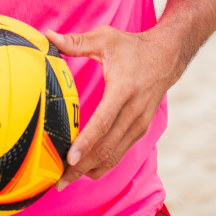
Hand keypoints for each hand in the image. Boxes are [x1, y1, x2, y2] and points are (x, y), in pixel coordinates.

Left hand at [45, 25, 178, 187]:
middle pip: (106, 146)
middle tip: (59, 179)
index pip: (103, 121)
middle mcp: (134, 111)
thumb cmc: (132, 46)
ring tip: (67, 178)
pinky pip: (120, 152)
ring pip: (114, 155)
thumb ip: (76, 41)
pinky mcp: (140, 129)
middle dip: (82, 165)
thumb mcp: (105, 38)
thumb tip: (49, 36)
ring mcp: (139, 123)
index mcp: (124, 90)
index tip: (69, 157)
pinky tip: (85, 169)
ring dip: (91, 169)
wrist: (166, 57)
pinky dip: (103, 164)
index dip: (86, 141)